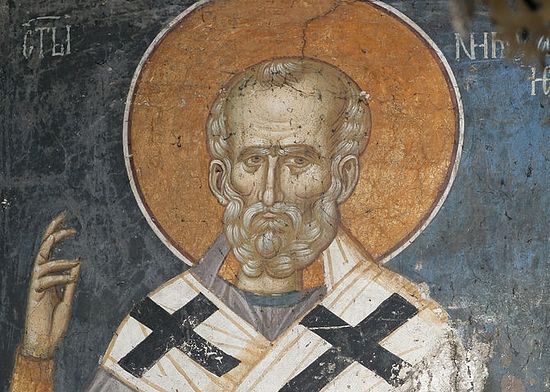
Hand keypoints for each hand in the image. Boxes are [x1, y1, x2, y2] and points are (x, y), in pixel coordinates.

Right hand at [21, 212, 80, 358]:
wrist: (44, 342)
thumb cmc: (54, 323)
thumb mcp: (67, 299)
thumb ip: (70, 283)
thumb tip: (78, 263)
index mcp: (48, 276)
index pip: (49, 250)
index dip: (56, 234)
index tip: (68, 222)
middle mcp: (40, 278)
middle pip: (42, 249)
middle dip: (53, 233)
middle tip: (66, 221)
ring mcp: (36, 286)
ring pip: (42, 262)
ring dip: (60, 260)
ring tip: (75, 261)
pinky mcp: (34, 296)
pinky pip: (44, 280)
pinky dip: (59, 277)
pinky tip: (70, 280)